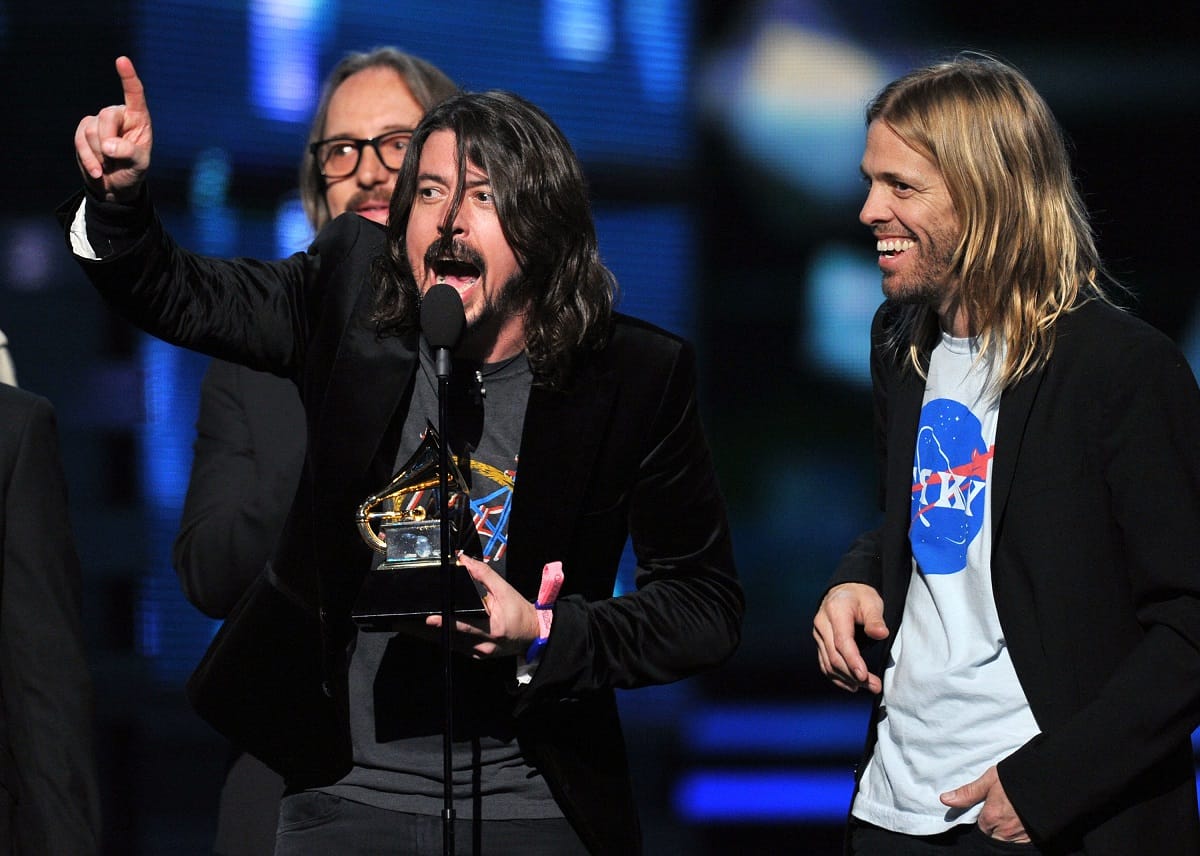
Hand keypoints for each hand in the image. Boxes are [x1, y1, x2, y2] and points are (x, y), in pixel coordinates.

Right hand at [75, 56, 151, 201]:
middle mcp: (119, 115)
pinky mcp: (83, 130)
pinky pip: (80, 141)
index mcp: (138, 119)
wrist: (114, 185)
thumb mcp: (139, 165)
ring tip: (110, 164)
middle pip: (107, 116)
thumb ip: (128, 152)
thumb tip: (108, 145)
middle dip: (109, 142)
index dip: (128, 78)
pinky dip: (88, 159)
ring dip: (100, 154)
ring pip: (92, 131)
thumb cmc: (133, 171)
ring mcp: (99, 122)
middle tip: (115, 161)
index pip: (135, 95)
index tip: (122, 60)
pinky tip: (97, 171)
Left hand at [425, 553, 539, 658]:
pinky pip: (460, 648)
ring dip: (439, 634)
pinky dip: (451, 639)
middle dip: (434, 629)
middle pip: (453, 638)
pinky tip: (444, 631)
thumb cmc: (520, 612)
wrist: (534, 632)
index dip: (445, 622)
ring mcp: (481, 653)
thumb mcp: (505, 590)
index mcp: (492, 628)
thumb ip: (484, 575)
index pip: (464, 624)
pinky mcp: (479, 656)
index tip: (430, 620)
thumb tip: (464, 560)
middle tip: (418, 622)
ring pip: (453, 645)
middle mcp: (485, 644)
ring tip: (422, 625)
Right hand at [812, 582, 887, 692]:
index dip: (852, 660)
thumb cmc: (861, 597)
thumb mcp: (872, 602)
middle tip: (874, 686)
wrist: (844, 592)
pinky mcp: (820, 643)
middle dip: (853, 675)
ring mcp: (818, 635)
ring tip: (868, 687)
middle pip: (834, 656)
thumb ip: (875, 619)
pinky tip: (852, 685)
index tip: (864, 676)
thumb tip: (881, 634)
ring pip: (828, 663)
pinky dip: (837, 677)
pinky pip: (825, 664)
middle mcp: (822, 624)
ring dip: (847, 679)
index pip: (841, 641)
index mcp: (835, 611)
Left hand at [941, 766, 1030, 843]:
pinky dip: (1019, 831)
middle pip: (992, 833)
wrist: (1048, 781)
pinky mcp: (1033, 838)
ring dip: (1007, 828)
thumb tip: (945, 799)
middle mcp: (1005, 831)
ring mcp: (1020, 836)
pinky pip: (1020, 840)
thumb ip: (968, 792)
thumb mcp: (990, 779)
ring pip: (1006, 837)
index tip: (991, 804)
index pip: (980, 824)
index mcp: (991, 817)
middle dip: (994, 822)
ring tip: (1013, 810)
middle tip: (1003, 806)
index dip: (985, 814)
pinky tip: (1021, 816)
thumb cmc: (1017, 777)